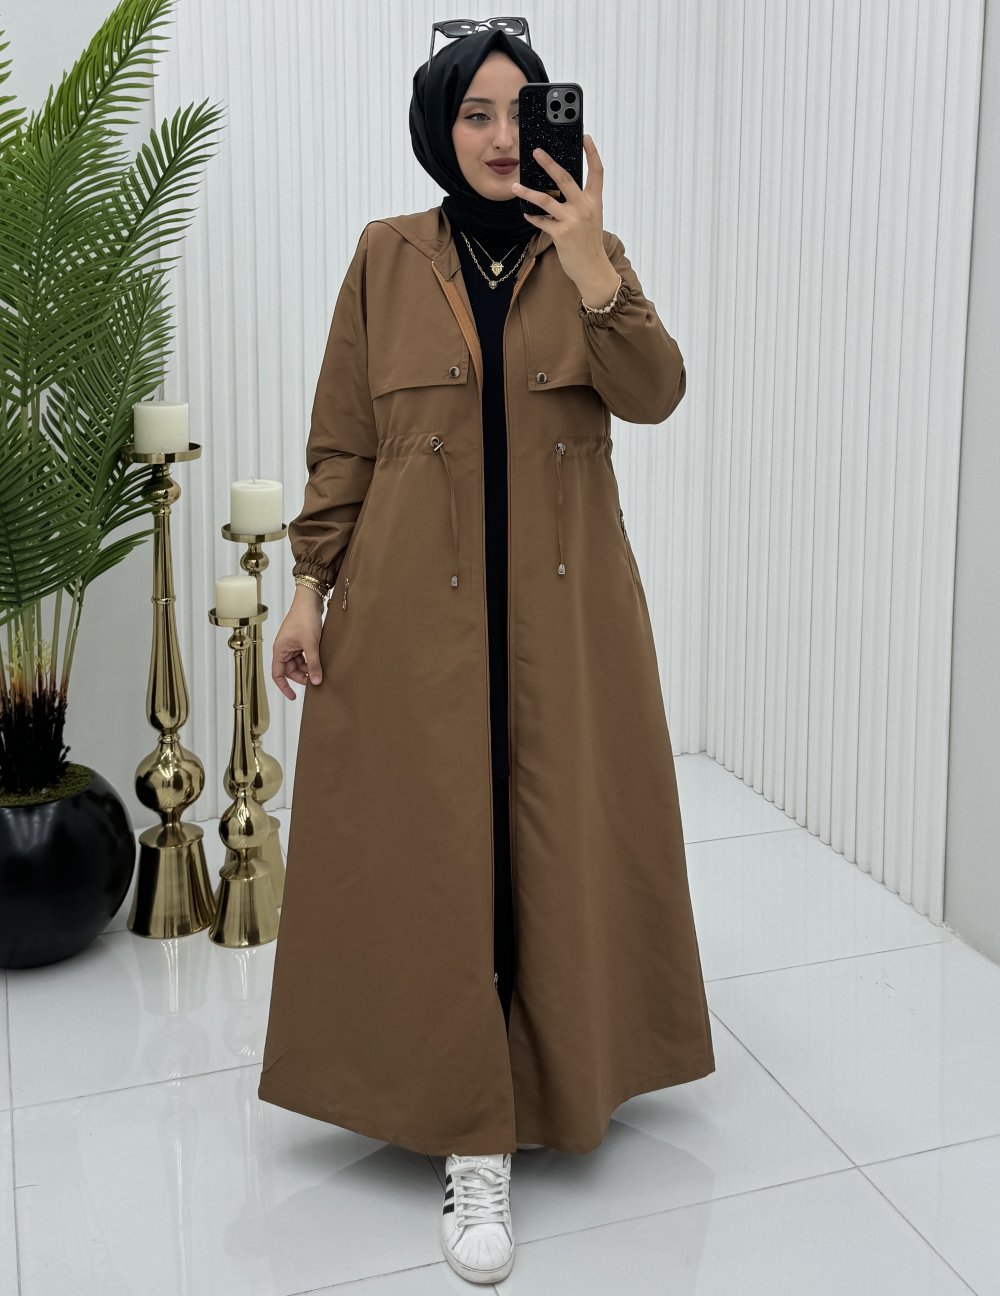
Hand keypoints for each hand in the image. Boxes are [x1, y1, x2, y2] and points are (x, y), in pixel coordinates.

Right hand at [271, 596, 323, 698]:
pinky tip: (320, 659)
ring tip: (320, 668)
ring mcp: (292, 644)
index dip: (284, 687)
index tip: (293, 696)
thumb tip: (315, 681)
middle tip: (315, 679)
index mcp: (280, 650)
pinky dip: (311, 659)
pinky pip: (304, 655)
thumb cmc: (305, 617)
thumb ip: (313, 664)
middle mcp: (284, 648)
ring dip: (308, 667)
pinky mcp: (301, 640)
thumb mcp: (311, 644)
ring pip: (298, 663)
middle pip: (290, 670)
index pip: (277, 675)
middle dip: (302, 676)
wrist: (310, 600)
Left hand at [511, 134, 608, 288]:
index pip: (597, 172)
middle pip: (565, 178)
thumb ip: (580, 202)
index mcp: (594, 201)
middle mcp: (584, 207)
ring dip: (528, 192)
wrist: (592, 268)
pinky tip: (525, 213)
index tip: (585, 137)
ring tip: (515, 185)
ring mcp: (572, 220)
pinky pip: (541, 221)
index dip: (592, 153)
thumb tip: (560, 189)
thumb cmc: (590, 243)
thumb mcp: (591, 218)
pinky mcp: (560, 234)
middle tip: (537, 151)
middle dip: (549, 163)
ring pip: (545, 199)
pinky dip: (532, 217)